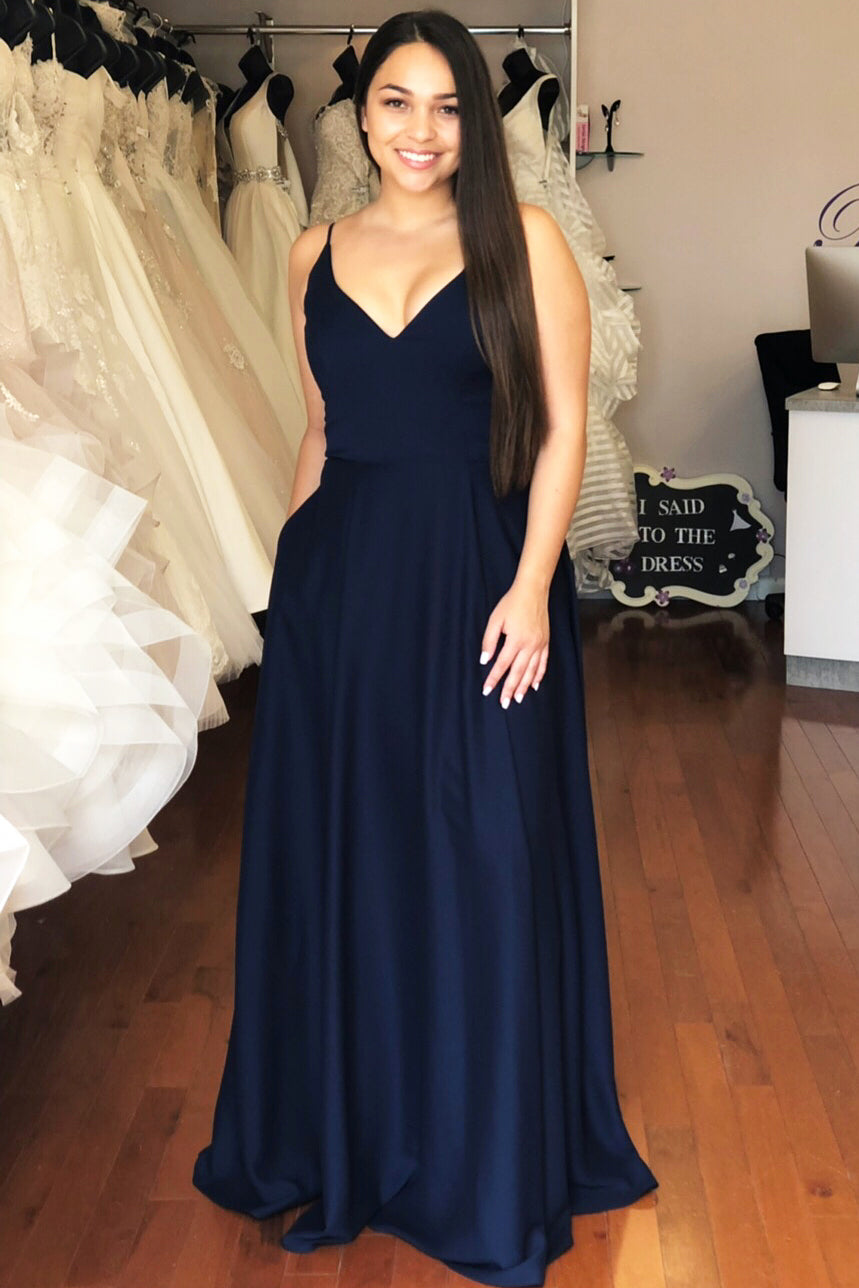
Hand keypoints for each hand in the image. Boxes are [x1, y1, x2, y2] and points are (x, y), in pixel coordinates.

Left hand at [479, 577, 548, 707]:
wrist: (533, 591)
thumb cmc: (512, 604)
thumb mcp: (495, 620)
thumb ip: (489, 641)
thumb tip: (484, 660)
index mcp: (515, 640)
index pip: (502, 665)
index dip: (494, 679)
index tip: (486, 690)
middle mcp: (529, 645)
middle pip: (518, 672)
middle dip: (509, 689)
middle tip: (504, 703)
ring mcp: (540, 645)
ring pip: (532, 671)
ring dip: (524, 686)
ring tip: (518, 699)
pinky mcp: (546, 642)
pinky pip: (543, 663)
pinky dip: (539, 675)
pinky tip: (535, 685)